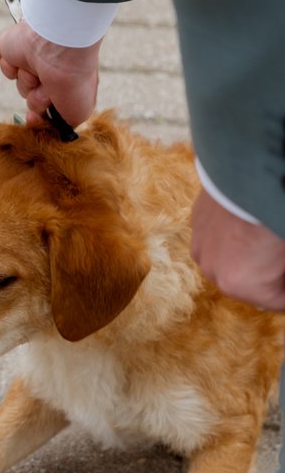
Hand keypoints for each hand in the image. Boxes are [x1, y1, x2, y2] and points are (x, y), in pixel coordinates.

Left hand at [0, 20, 101, 127]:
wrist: (60, 48)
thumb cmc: (74, 80)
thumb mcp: (79, 112)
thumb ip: (64, 123)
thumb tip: (51, 126)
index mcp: (64, 82)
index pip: (47, 106)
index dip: (40, 116)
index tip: (35, 118)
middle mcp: (49, 70)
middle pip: (31, 98)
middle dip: (36, 99)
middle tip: (46, 89)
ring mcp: (30, 58)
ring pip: (19, 84)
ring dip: (27, 82)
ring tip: (39, 71)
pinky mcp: (10, 47)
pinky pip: (2, 62)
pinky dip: (11, 65)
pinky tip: (23, 58)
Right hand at [191, 189, 284, 310]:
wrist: (251, 170)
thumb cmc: (276, 214)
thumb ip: (283, 271)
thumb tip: (281, 267)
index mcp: (242, 284)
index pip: (277, 302)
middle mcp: (215, 272)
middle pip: (248, 284)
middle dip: (267, 276)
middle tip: (281, 258)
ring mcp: (202, 246)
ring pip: (228, 262)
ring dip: (245, 256)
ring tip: (264, 240)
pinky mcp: (196, 223)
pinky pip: (216, 239)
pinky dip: (230, 236)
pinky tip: (247, 222)